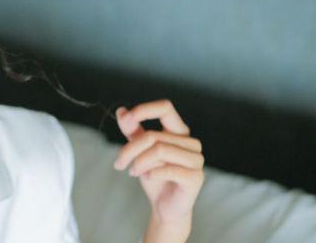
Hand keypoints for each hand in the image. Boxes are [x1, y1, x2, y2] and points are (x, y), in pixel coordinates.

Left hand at [113, 100, 203, 241]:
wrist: (164, 207)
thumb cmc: (154, 177)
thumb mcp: (139, 151)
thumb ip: (132, 130)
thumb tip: (121, 111)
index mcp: (179, 131)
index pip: (165, 108)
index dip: (144, 110)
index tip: (125, 119)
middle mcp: (191, 143)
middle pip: (154, 135)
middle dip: (130, 149)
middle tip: (119, 163)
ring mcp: (196, 160)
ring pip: (160, 150)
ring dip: (139, 162)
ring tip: (132, 171)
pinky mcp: (196, 178)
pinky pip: (169, 169)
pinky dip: (152, 173)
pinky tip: (146, 177)